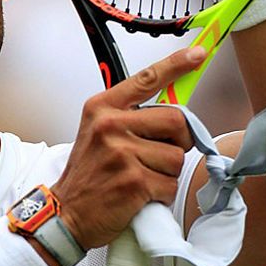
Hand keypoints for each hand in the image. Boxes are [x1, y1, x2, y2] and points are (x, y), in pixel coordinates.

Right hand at [50, 46, 206, 249]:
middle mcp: (110, 125)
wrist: (67, 212)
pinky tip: (140, 196)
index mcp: (102, 107)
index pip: (146, 79)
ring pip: (177, 157)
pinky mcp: (133, 181)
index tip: (198, 53)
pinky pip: (170, 184)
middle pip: (176, 121)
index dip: (176, 65)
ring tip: (142, 177)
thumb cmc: (89, 173)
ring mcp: (121, 153)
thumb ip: (130, 117)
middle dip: (179, 141)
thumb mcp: (97, 132)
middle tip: (162, 154)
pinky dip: (162, 194)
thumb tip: (175, 114)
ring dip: (167, 172)